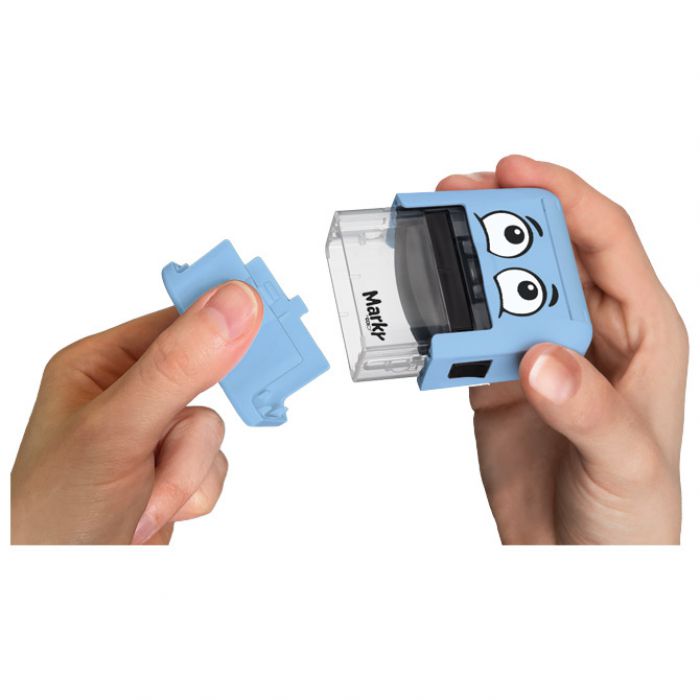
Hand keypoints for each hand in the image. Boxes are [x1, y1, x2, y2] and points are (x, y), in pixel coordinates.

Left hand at [11, 281, 261, 544]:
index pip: (175, 319)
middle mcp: (130, 394)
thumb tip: (235, 306)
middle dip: (196, 418)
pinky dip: (195, 489)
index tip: (264, 310)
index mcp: (102, 364)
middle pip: (205, 375)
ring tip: (147, 497)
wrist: (62, 590)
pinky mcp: (175, 469)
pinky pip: (215, 462)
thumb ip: (177, 367)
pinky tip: (158, 508)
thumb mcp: (117, 428)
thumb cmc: (56, 515)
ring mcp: (155, 434)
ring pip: (212, 426)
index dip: (220, 315)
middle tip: (201, 425)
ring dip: (188, 468)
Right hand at [438, 156, 687, 543]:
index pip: (604, 238)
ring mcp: (539, 352)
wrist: (577, 564)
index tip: (511, 171)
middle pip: (541, 251)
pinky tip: (424, 315)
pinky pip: (466, 335)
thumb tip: (542, 357)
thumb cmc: (631, 517)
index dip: (560, 194)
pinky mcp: (498, 378)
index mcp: (640, 332)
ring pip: (497, 288)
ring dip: (462, 268)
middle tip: (452, 204)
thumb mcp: (627, 463)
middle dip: (498, 219)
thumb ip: (589, 408)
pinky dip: (442, 323)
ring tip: (427, 253)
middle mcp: (588, 330)